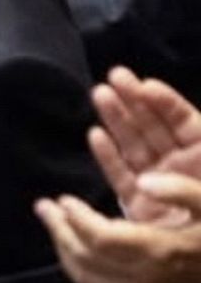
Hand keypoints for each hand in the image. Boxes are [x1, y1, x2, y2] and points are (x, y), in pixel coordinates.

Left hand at [36, 179, 200, 282]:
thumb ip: (181, 190)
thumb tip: (143, 180)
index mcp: (163, 250)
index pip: (102, 238)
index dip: (76, 218)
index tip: (63, 199)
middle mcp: (149, 278)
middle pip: (87, 258)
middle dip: (60, 230)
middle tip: (44, 207)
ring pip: (87, 280)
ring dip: (63, 251)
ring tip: (53, 225)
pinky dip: (79, 277)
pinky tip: (72, 257)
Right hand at [86, 65, 200, 222]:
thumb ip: (186, 193)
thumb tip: (147, 181)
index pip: (184, 123)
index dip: (165, 102)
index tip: (143, 84)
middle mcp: (182, 168)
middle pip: (156, 127)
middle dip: (134, 101)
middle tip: (113, 78)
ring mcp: (160, 184)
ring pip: (136, 145)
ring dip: (117, 120)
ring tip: (99, 94)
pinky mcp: (141, 204)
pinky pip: (122, 174)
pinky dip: (108, 155)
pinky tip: (95, 136)